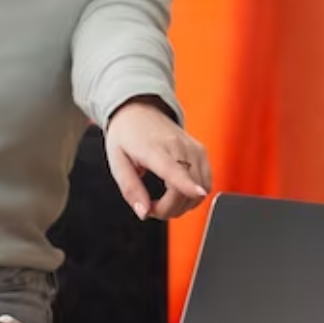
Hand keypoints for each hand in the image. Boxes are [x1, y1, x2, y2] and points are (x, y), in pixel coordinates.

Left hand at [105, 99, 210, 219]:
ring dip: (184, 205)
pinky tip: (179, 194)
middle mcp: (178, 146)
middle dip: (171, 209)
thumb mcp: (117, 162)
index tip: (197, 193)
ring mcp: (193, 148)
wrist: (140, 110)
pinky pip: (206, 182)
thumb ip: (131, 189)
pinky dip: (194, 195)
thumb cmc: (127, 134)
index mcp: (153, 148)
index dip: (187, 184)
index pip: (174, 168)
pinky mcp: (201, 152)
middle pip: (187, 187)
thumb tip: (143, 212)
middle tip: (151, 208)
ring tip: (164, 202)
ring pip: (201, 188)